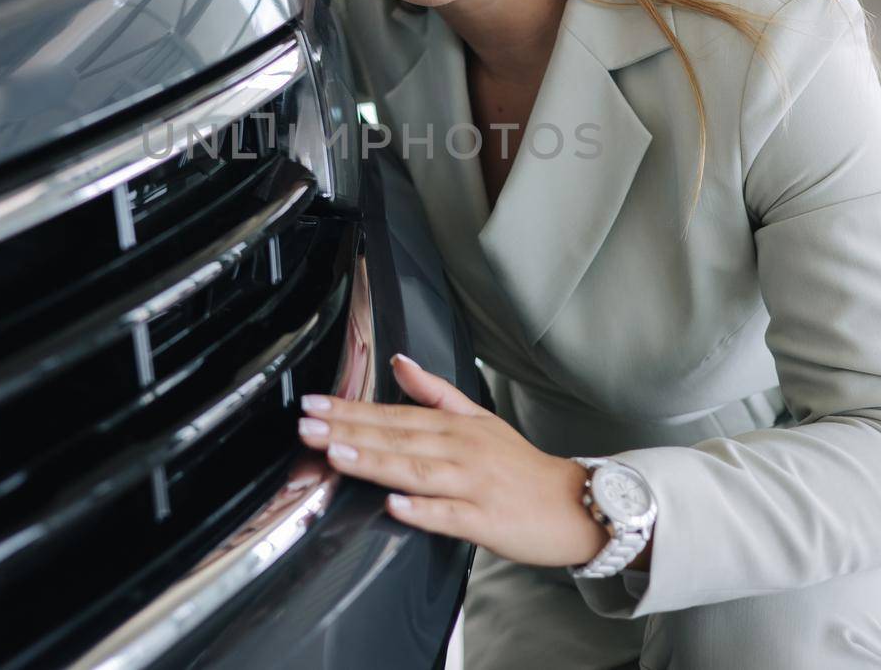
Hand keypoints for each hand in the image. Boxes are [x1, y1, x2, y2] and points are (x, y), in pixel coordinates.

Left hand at [296, 353, 608, 568]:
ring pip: (417, 471)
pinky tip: (395, 505)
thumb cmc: (521, 466)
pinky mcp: (486, 520)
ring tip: (337, 455)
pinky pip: (450, 515)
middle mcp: (460, 451)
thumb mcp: (479, 418)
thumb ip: (435, 391)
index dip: (351, 409)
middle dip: (348, 430)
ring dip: (376, 462)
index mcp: (455, 427)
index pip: (394, 414)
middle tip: (306, 425)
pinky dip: (422, 510)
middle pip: (397, 438)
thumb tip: (399, 361)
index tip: (313, 404)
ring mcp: (473, 485)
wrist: (574, 505)